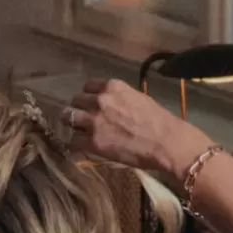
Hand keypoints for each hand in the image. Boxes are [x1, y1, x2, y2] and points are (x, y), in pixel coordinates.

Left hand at [65, 78, 190, 178]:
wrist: (165, 141)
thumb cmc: (158, 120)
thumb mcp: (136, 98)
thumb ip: (118, 98)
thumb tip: (110, 106)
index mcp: (111, 87)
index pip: (87, 86)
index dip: (88, 96)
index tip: (90, 104)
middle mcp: (99, 100)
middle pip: (75, 100)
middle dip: (78, 108)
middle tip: (82, 119)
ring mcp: (94, 121)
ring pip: (67, 117)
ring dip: (72, 123)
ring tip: (78, 131)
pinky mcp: (92, 142)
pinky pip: (73, 140)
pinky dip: (76, 143)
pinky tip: (83, 146)